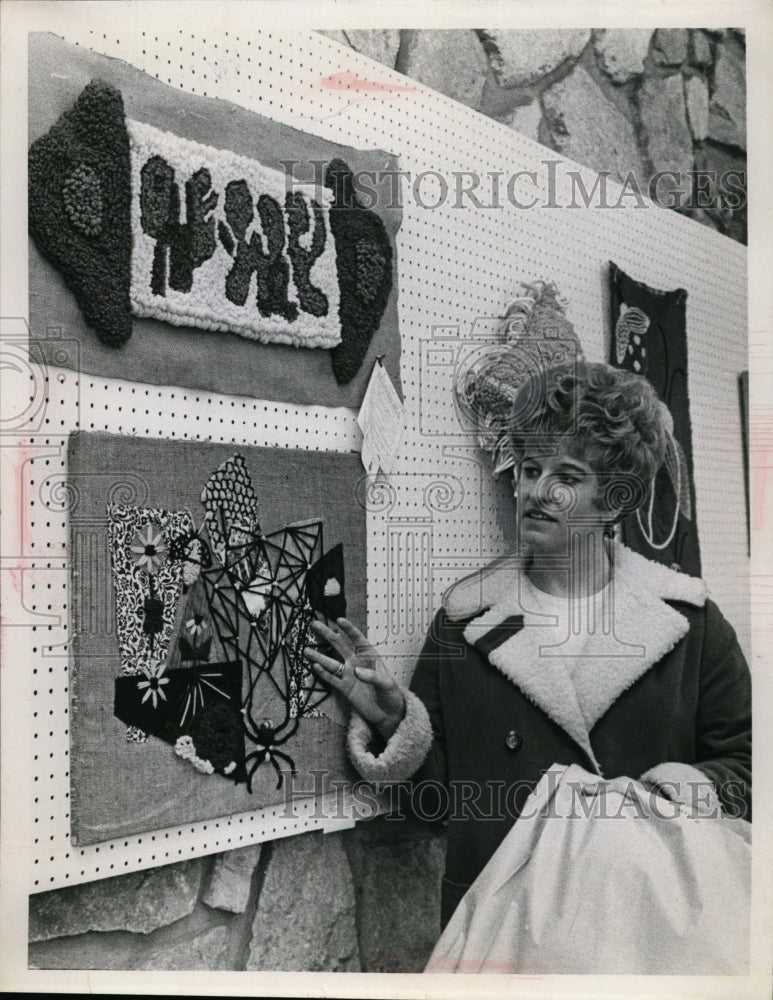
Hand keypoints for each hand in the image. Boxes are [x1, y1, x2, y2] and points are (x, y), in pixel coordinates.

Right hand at [304, 618, 405, 740]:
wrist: (388, 713)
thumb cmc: (391, 695)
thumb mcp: (387, 684)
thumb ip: (373, 676)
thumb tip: (357, 671)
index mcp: (370, 656)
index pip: (358, 639)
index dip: (349, 629)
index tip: (339, 620)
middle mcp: (357, 662)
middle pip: (340, 646)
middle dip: (328, 635)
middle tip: (315, 625)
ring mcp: (349, 675)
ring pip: (332, 663)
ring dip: (319, 657)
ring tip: (306, 650)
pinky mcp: (345, 688)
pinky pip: (332, 679)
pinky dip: (324, 674)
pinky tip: (315, 667)